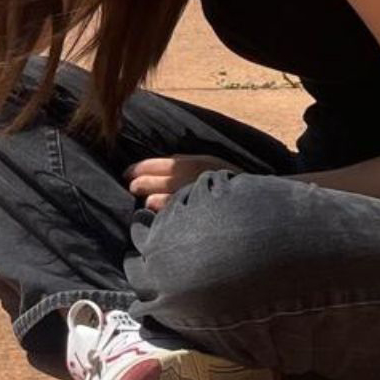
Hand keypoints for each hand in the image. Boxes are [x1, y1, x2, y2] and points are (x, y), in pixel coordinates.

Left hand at [125, 154, 240, 211]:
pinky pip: (164, 219)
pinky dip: (159, 217)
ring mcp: (185, 201)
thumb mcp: (209, 162)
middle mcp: (183, 181)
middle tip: (134, 188)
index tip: (127, 175)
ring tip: (150, 203)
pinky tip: (164, 218)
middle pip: (145, 183)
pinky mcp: (188, 220)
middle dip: (137, 186)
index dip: (135, 170)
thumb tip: (165, 160)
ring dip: (148, 202)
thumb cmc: (230, 180)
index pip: (150, 165)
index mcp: (188, 164)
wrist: (253, 204)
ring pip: (151, 202)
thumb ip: (185, 160)